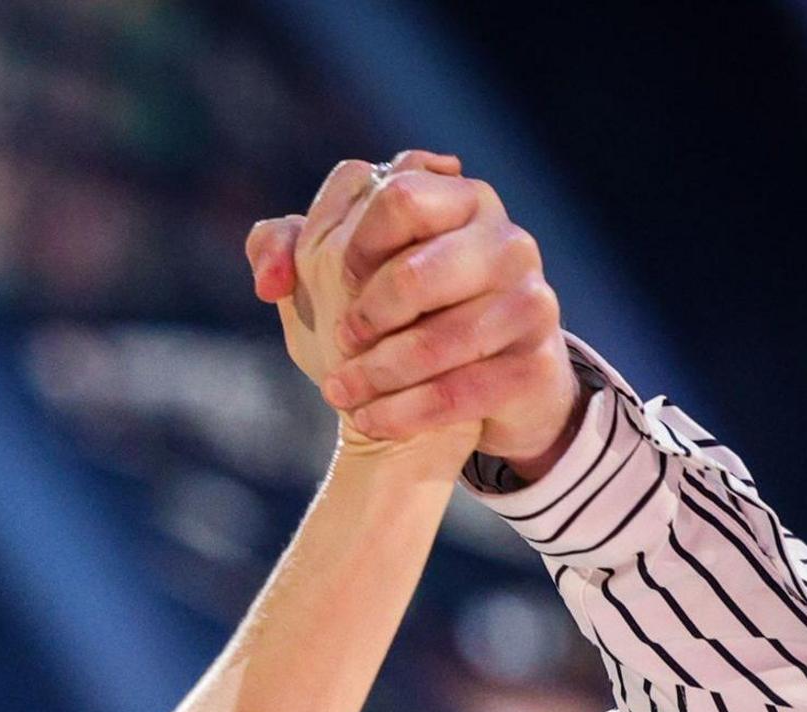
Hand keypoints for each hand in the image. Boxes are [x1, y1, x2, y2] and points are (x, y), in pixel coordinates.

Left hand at [246, 150, 582, 474]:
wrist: (478, 389)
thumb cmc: (396, 318)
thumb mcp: (337, 276)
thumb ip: (286, 247)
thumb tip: (270, 281)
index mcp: (460, 199)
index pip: (396, 195)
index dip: (354, 246)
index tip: (342, 281)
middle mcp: (506, 241)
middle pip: (412, 273)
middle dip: (364, 318)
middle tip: (344, 340)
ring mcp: (530, 300)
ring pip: (435, 341)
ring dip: (375, 375)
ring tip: (342, 391)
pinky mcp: (536, 363)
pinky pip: (459, 392)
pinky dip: (401, 413)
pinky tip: (370, 420)